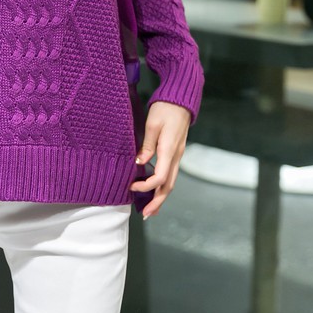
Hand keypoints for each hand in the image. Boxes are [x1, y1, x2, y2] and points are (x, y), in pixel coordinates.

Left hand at [129, 100, 191, 218]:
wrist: (181, 98)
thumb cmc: (165, 108)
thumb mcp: (153, 124)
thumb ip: (147, 145)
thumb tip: (139, 163)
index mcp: (170, 150)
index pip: (161, 177)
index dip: (147, 186)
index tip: (132, 186)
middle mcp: (176, 155)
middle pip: (169, 185)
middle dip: (157, 201)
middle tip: (146, 215)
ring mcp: (178, 154)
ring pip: (171, 181)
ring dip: (161, 196)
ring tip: (151, 209)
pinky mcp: (175, 151)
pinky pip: (170, 173)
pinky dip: (163, 185)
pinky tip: (155, 189)